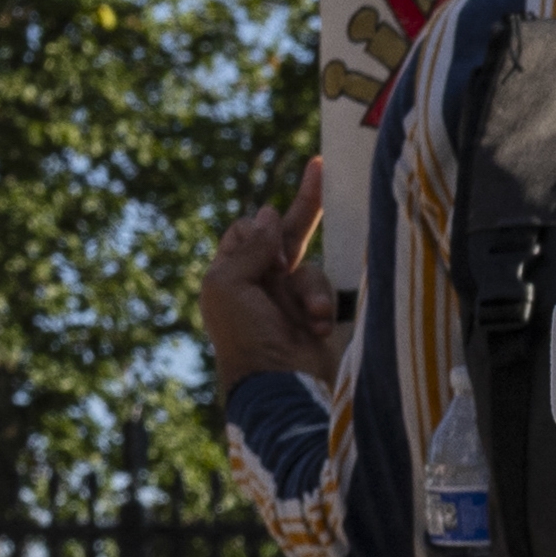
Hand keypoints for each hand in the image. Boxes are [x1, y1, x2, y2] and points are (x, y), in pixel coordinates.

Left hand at [198, 159, 346, 379]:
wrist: (280, 388)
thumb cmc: (244, 338)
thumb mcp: (229, 286)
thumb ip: (250, 248)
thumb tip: (269, 213)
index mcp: (230, 274)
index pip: (248, 232)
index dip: (261, 231)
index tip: (274, 237)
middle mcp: (259, 282)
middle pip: (284, 235)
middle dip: (304, 207)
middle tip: (320, 169)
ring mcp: (289, 299)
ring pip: (309, 267)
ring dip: (311, 289)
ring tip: (311, 316)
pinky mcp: (316, 315)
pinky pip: (326, 292)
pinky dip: (322, 306)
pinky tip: (318, 327)